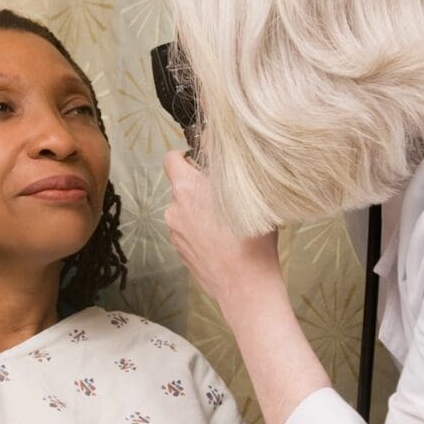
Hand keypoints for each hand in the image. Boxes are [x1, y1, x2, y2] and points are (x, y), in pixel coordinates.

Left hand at [162, 149, 280, 312]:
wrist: (246, 287)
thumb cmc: (251, 239)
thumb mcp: (247, 191)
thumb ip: (224, 162)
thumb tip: (213, 137)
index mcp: (187, 189)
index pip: (171, 158)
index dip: (184, 155)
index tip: (200, 160)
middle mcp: (174, 209)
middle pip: (182, 186)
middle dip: (200, 186)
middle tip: (227, 192)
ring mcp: (175, 233)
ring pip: (186, 210)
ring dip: (201, 210)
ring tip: (229, 220)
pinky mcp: (181, 252)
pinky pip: (189, 231)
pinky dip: (201, 230)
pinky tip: (224, 239)